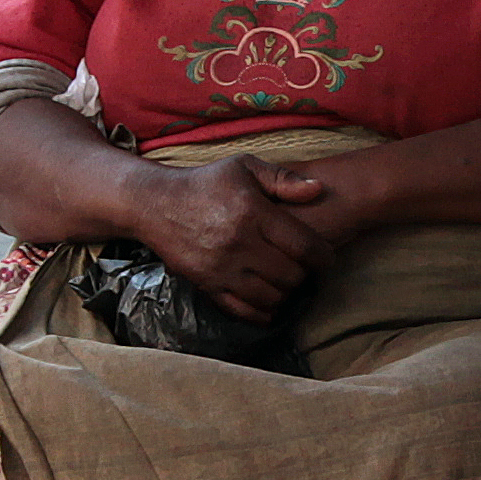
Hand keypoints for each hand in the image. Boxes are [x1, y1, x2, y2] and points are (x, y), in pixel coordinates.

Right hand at [132, 155, 334, 319]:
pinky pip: (244, 311)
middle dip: (304, 274)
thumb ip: (283, 179)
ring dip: (284, 293)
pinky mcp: (207, 285)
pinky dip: (262, 311)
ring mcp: (222, 269)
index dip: (323, 256)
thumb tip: (318, 190)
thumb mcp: (244, 167)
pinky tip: (267, 300)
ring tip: (284, 280)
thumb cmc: (205, 183)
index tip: (325, 257)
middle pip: (291, 276)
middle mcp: (239, 244)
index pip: (304, 246)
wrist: (155, 204)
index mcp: (252, 212)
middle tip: (303, 267)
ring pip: (271, 297)